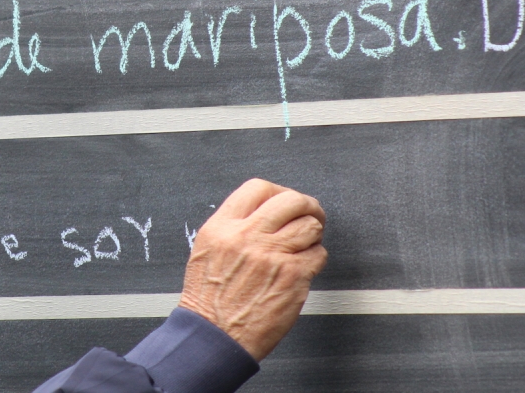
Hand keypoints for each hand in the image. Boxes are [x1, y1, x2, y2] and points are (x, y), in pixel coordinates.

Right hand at [178, 178, 327, 360]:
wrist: (214, 336)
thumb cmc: (208, 301)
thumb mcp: (206, 250)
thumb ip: (232, 228)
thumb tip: (261, 214)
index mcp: (223, 227)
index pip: (259, 189)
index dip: (279, 191)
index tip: (285, 201)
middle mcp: (247, 236)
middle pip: (291, 200)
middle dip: (306, 206)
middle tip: (310, 214)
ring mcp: (272, 255)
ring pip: (310, 225)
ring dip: (313, 234)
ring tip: (305, 244)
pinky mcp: (293, 276)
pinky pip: (318, 255)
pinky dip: (315, 259)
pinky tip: (303, 268)